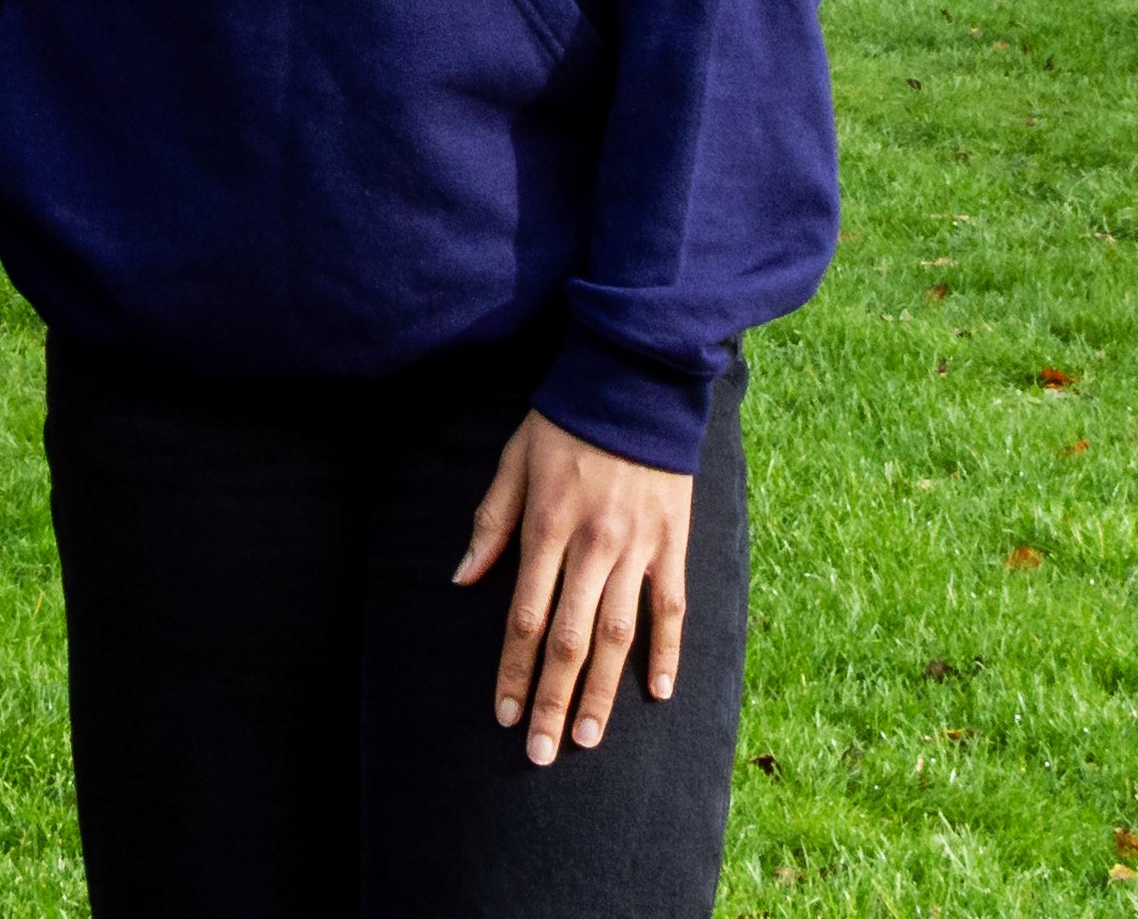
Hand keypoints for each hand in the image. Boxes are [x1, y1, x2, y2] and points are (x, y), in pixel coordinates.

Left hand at [456, 410, 694, 765]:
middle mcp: (592, 546)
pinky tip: (657, 692)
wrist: (633, 385)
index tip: (502, 714)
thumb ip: (490, 522)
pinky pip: (673, 607)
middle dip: (551, 699)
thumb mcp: (513, 461)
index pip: (523, 617)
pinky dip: (668, 651)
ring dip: (602, 691)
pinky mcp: (674, 543)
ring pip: (618, 634)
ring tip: (586, 738)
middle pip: (568, 639)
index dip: (512, 670)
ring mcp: (638, 548)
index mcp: (546, 527)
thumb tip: (463, 578)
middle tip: (540, 752)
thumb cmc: (564, 424)